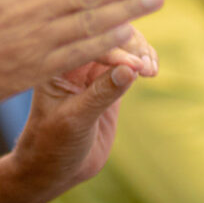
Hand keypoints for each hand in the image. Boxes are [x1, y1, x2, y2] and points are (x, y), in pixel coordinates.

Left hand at [9, 25, 159, 195]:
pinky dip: (143, 61)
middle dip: (131, 45)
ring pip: (122, 44)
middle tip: (148, 69)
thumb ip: (101, 94)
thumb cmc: (52, 144)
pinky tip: (151, 71)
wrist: (52, 168)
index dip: (115, 49)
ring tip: (151, 71)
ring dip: (141, 52)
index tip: (136, 67)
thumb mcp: (75, 120)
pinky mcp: (107, 81)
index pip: (88, 41)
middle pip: (107, 34)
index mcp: (55, 62)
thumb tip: (131, 68)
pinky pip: (129, 61)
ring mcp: (90, 69)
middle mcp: (72, 60)